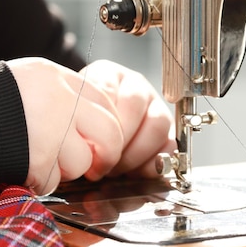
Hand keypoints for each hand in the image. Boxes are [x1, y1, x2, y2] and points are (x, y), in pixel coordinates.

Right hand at [9, 57, 123, 194]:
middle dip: (106, 156)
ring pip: (81, 163)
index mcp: (55, 76)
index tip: (101, 142)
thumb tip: (96, 128)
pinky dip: (39, 182)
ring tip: (37, 160)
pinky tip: (20, 168)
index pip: (106, 101)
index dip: (109, 127)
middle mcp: (58, 98)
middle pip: (110, 133)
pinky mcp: (35, 158)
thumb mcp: (28, 83)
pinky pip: (53, 181)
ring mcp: (48, 128)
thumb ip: (62, 97)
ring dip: (63, 171)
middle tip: (95, 168)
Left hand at [80, 60, 174, 177]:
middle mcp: (136, 86)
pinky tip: (134, 171)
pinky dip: (153, 164)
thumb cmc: (83, 122)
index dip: (99, 125)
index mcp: (109, 75)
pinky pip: (171, 146)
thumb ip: (78, 122)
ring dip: (136, 154)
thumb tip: (80, 149)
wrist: (93, 129)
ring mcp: (155, 106)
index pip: (108, 92)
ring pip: (158, 126)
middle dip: (118, 142)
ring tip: (118, 168)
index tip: (89, 147)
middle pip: (135, 107)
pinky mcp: (170, 130)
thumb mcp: (75, 114)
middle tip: (104, 161)